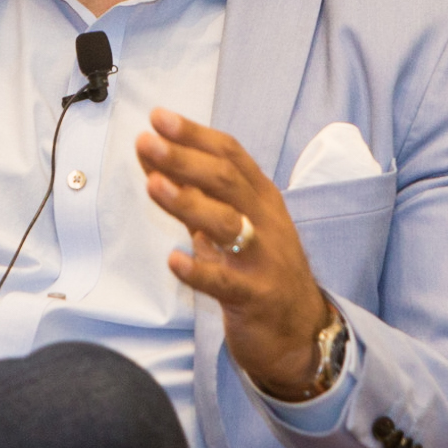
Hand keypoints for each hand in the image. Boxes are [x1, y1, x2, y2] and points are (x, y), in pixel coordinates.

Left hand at [135, 109, 331, 396]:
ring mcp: (263, 259)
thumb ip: (194, 192)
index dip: (195, 134)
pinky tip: (174, 261)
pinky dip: (199, 270)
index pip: (230, 155)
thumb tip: (152, 156)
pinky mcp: (255, 297)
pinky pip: (225, 282)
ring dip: (189, 202)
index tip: (159, 117)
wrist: (300, 329)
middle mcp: (266, 222)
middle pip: (227, 181)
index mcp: (261, 198)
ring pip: (228, 224)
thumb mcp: (230, 223)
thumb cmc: (259, 267)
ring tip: (153, 185)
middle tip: (147, 142)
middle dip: (184, 158)